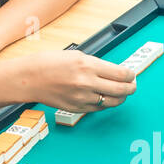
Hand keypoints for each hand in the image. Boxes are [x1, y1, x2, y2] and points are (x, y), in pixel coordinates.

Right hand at [12, 50, 135, 111]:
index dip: (131, 75)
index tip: (131, 74)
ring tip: (122, 93)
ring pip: (112, 102)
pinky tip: (106, 97)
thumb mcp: (76, 55)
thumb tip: (114, 71)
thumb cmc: (49, 63)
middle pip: (121, 90)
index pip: (121, 73)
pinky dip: (106, 103)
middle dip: (131, 88)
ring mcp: (82, 98)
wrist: (30, 78)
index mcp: (87, 65)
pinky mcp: (77, 108)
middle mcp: (87, 83)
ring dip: (121, 97)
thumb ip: (96, 64)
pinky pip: (99, 108)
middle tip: (133, 85)